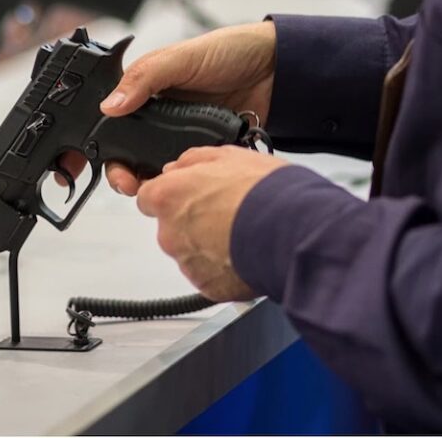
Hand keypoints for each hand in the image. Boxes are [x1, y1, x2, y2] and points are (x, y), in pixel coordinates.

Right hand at [57, 22, 276, 191]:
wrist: (276, 69)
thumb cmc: (229, 51)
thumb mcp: (181, 58)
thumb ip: (145, 78)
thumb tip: (111, 104)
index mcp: (145, 91)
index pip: (110, 122)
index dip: (97, 143)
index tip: (92, 163)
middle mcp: (158, 116)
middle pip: (127, 152)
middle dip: (121, 172)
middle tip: (127, 183)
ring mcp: (180, 135)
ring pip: (153, 167)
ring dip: (148, 180)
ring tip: (150, 187)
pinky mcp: (202, 150)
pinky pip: (184, 172)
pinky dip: (178, 181)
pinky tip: (179, 184)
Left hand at [137, 145, 286, 301]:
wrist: (294, 231)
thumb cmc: (264, 192)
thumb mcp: (228, 156)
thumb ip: (193, 161)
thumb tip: (179, 167)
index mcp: (168, 197)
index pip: (148, 197)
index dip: (170, 195)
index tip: (186, 195)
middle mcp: (170, 232)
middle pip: (170, 227)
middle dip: (192, 222)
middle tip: (226, 213)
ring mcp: (187, 262)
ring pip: (190, 252)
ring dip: (208, 245)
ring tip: (241, 234)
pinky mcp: (207, 286)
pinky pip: (208, 275)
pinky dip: (223, 268)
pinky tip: (245, 253)